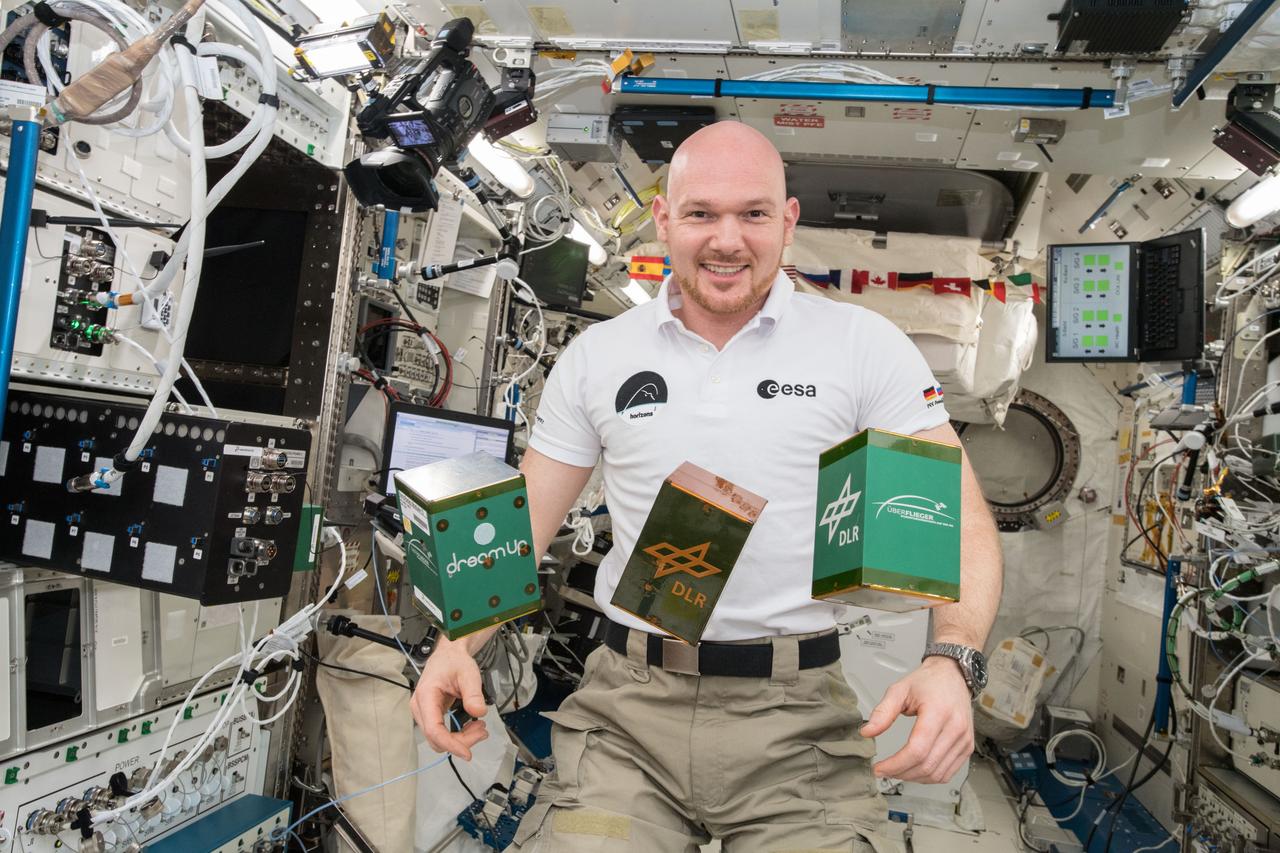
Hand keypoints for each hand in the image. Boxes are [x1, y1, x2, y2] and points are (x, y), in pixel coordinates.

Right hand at [409, 635, 489, 759]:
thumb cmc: (454, 661)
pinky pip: (441, 733)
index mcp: (426, 695)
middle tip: (482, 731)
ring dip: (460, 739)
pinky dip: (457, 735)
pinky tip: (471, 728)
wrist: (448, 655)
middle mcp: (420, 707)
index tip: (467, 753)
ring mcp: (423, 712)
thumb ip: (473, 694)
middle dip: (461, 741)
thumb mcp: (468, 674)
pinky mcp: (430, 715)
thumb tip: (478, 712)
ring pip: (439, 739)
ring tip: (479, 728)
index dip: (451, 744)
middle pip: (436, 738)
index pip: (434, 729)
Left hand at [859, 656, 974, 783]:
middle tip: (884, 771)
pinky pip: (948, 773)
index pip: (917, 750)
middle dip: (901, 773)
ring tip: (897, 771)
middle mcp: (955, 728)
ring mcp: (964, 740)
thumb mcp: (899, 690)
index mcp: (938, 712)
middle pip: (926, 765)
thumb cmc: (928, 682)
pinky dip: (929, 777)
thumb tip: (867, 732)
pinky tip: (914, 770)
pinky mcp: (967, 747)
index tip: (879, 768)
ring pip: (937, 774)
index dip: (896, 764)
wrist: (952, 676)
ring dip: (914, 778)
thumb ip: (882, 712)